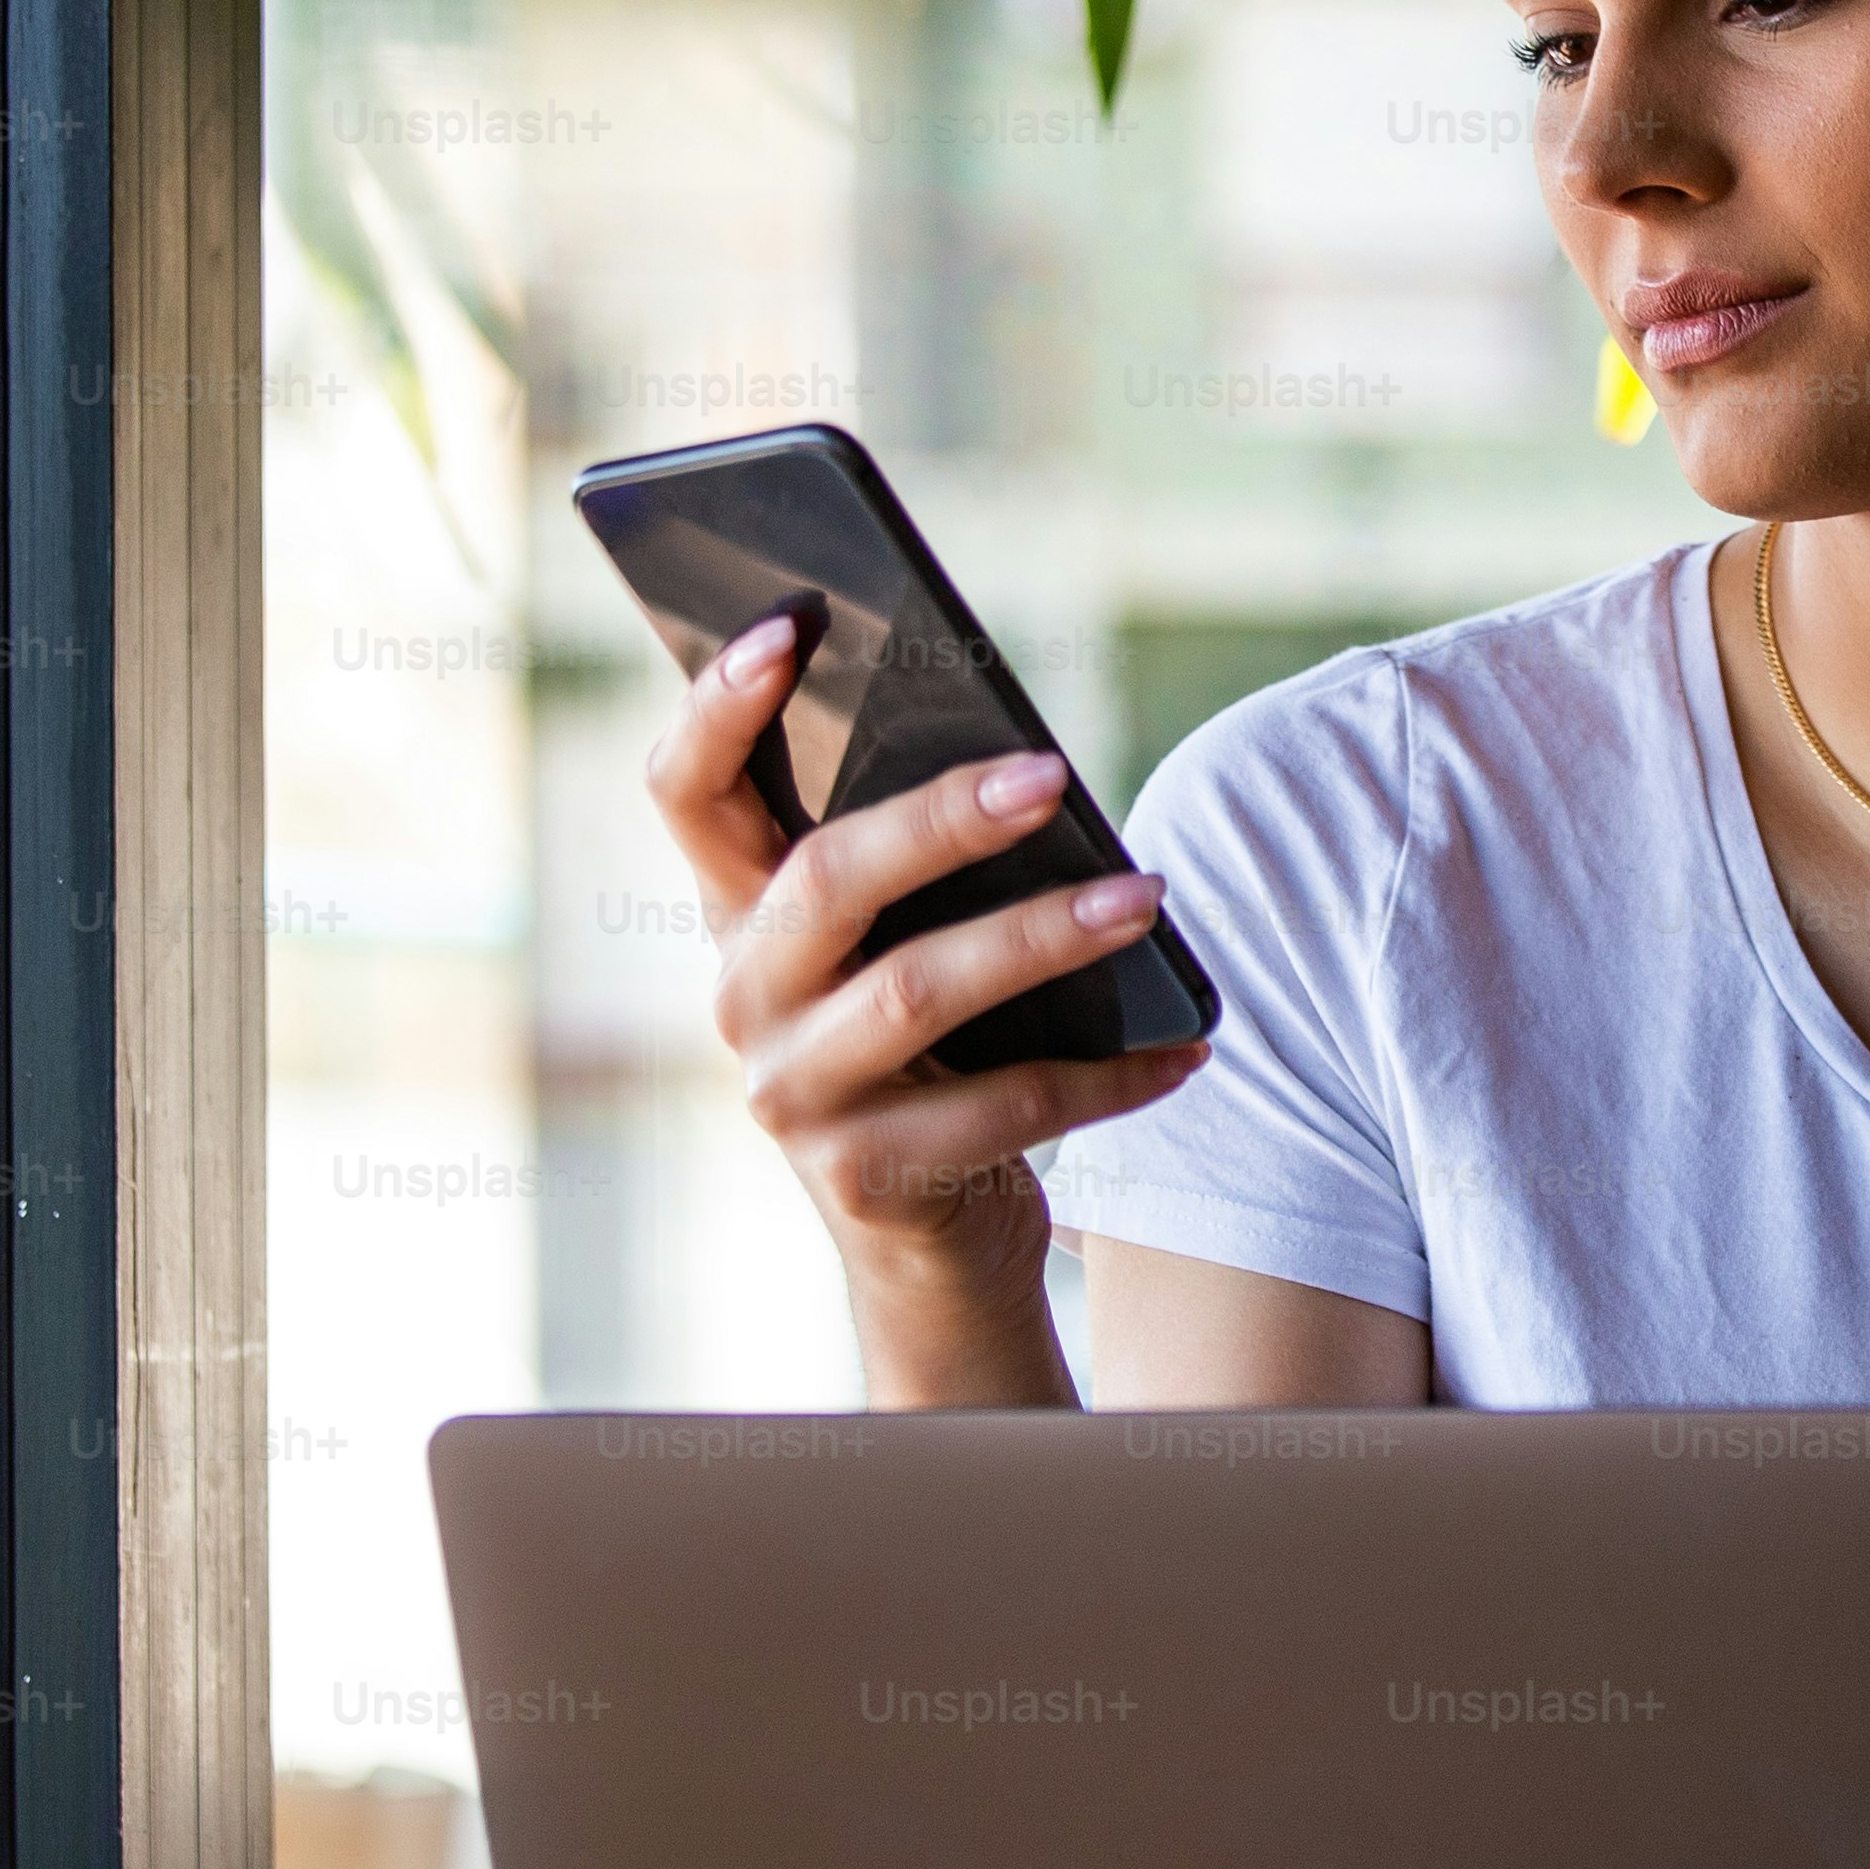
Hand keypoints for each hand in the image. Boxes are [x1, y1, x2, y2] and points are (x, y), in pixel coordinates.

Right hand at [642, 611, 1210, 1400]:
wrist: (933, 1245)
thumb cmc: (935, 1053)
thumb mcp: (901, 946)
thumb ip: (916, 860)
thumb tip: (1023, 756)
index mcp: (738, 914)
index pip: (686, 793)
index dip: (719, 708)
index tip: (787, 624)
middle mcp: (742, 998)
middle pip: (823, 878)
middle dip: (941, 818)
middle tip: (1052, 774)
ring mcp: (793, 1096)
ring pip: (919, 988)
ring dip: (1045, 934)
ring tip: (1147, 896)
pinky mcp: (867, 1178)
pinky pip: (1004, 1107)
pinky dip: (1108, 1073)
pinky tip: (1184, 1044)